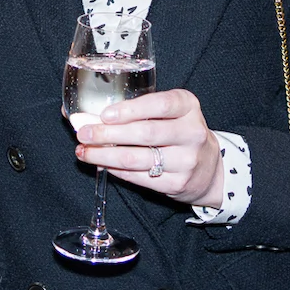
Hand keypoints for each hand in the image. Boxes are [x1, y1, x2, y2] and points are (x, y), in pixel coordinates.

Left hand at [74, 88, 225, 206]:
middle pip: (145, 133)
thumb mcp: (167, 113)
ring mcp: (187, 160)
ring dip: (104, 156)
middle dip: (108, 134)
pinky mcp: (178, 183)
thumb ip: (132, 110)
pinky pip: (139, 177)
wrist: (208, 168)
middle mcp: (192, 132)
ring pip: (137, 158)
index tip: (104, 115)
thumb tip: (81, 115)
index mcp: (188, 106)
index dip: (130, 110)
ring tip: (84, 151)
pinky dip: (116, 171)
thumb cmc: (178, 132)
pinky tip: (102, 164)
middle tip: (84, 133)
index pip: (159, 105)